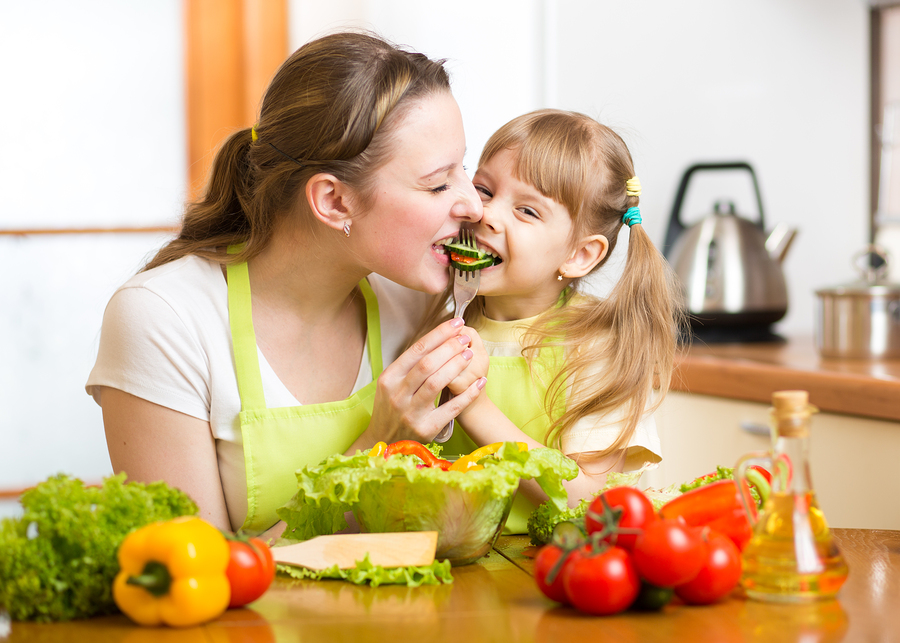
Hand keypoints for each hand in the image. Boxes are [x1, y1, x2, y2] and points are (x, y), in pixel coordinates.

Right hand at [364, 318, 485, 443]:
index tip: (456, 323)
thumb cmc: (391, 407)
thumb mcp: (390, 384)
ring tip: (469, 353)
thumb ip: (409, 365)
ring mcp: (411, 413)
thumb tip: (438, 337)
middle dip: (450, 347)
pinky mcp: (426, 428)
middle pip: (427, 364)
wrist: (385, 442)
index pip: (416, 350)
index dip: (438, 334)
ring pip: (436, 383)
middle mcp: (397, 395)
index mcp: (389, 378)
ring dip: (456, 365)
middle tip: (465, 338)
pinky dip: (467, 394)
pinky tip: (479, 382)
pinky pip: (451, 408)